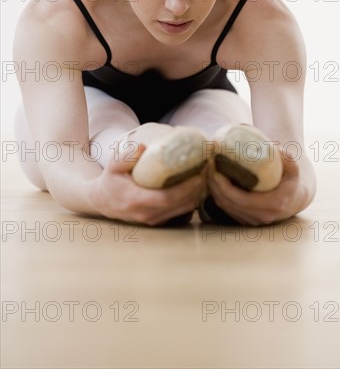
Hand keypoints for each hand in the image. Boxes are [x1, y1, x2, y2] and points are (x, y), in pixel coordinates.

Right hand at [90, 145, 205, 225]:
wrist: (101, 201)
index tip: (199, 172)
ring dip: (198, 193)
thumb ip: (126, 156)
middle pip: (181, 204)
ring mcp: (153, 220)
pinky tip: (197, 184)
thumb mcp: (112, 165)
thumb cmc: (110, 180)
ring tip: (206, 173)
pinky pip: (181, 211)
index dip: (186, 187)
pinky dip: (192, 198)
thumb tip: (143, 147)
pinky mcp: (159, 220)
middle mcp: (147, 214)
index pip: (167, 198)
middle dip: (198, 187)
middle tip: (208, 168)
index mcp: (136, 200)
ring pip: (184, 209)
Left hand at [206, 149, 315, 225]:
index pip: (240, 199)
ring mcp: (254, 221)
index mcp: (273, 204)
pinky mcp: (246, 220)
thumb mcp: (293, 165)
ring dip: (212, 190)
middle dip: (213, 184)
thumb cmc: (292, 177)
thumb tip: (273, 147)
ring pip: (225, 207)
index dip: (223, 185)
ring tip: (207, 170)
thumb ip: (286, 156)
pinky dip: (216, 194)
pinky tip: (212, 180)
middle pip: (228, 203)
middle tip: (207, 164)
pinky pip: (226, 208)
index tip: (214, 167)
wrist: (297, 196)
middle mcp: (262, 216)